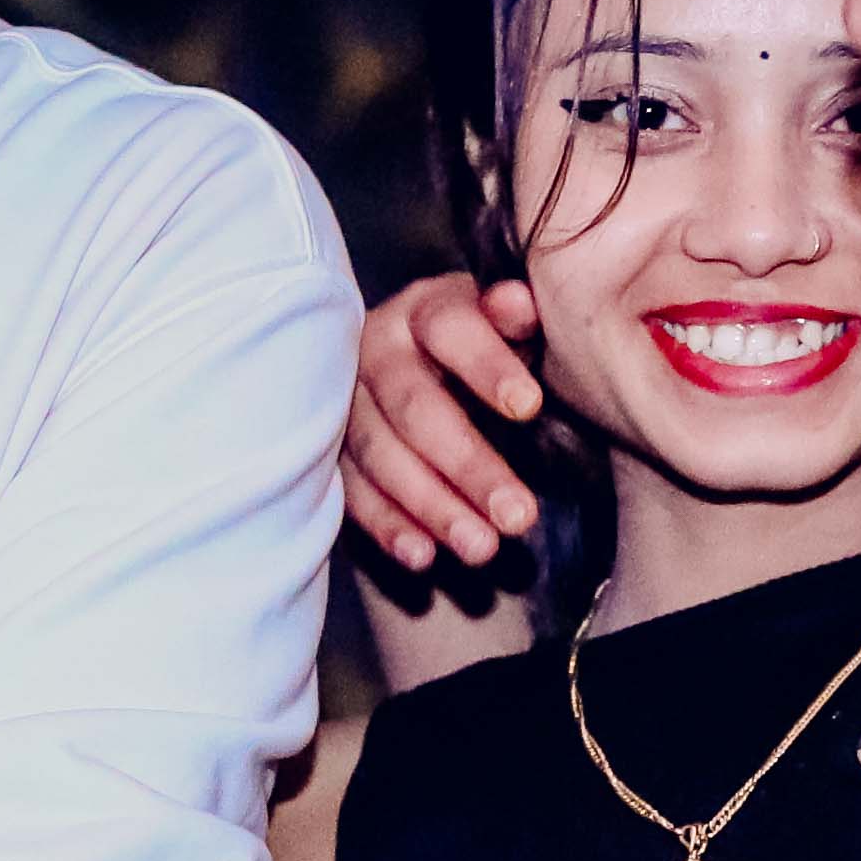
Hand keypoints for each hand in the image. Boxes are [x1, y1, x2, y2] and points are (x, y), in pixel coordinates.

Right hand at [345, 275, 547, 569]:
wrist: (416, 358)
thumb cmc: (482, 343)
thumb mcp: (506, 323)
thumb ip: (517, 316)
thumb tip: (518, 304)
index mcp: (424, 310)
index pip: (450, 329)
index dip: (487, 365)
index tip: (530, 407)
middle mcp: (376, 351)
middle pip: (415, 407)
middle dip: (468, 464)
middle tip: (518, 515)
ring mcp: (346, 403)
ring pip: (381, 455)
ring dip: (432, 505)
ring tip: (483, 548)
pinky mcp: (330, 450)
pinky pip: (352, 491)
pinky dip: (386, 525)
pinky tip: (423, 556)